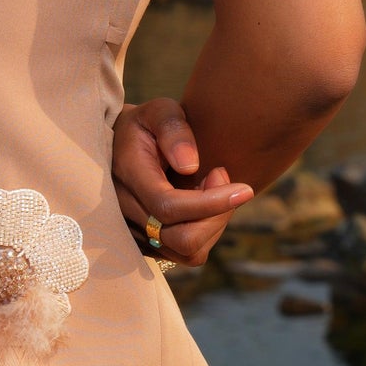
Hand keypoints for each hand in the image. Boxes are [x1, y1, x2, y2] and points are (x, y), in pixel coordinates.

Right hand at [112, 98, 252, 267]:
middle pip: (181, 238)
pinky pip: (186, 254)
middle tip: (221, 175)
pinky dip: (205, 233)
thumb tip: (190, 165)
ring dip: (213, 224)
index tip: (245, 188)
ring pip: (187, 252)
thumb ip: (174, 130)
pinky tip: (203, 205)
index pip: (168, 206)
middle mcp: (125, 211)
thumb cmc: (146, 126)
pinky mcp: (147, 244)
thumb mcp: (159, 112)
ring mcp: (134, 233)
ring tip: (211, 188)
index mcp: (128, 175)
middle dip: (216, 214)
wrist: (119, 146)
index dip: (211, 203)